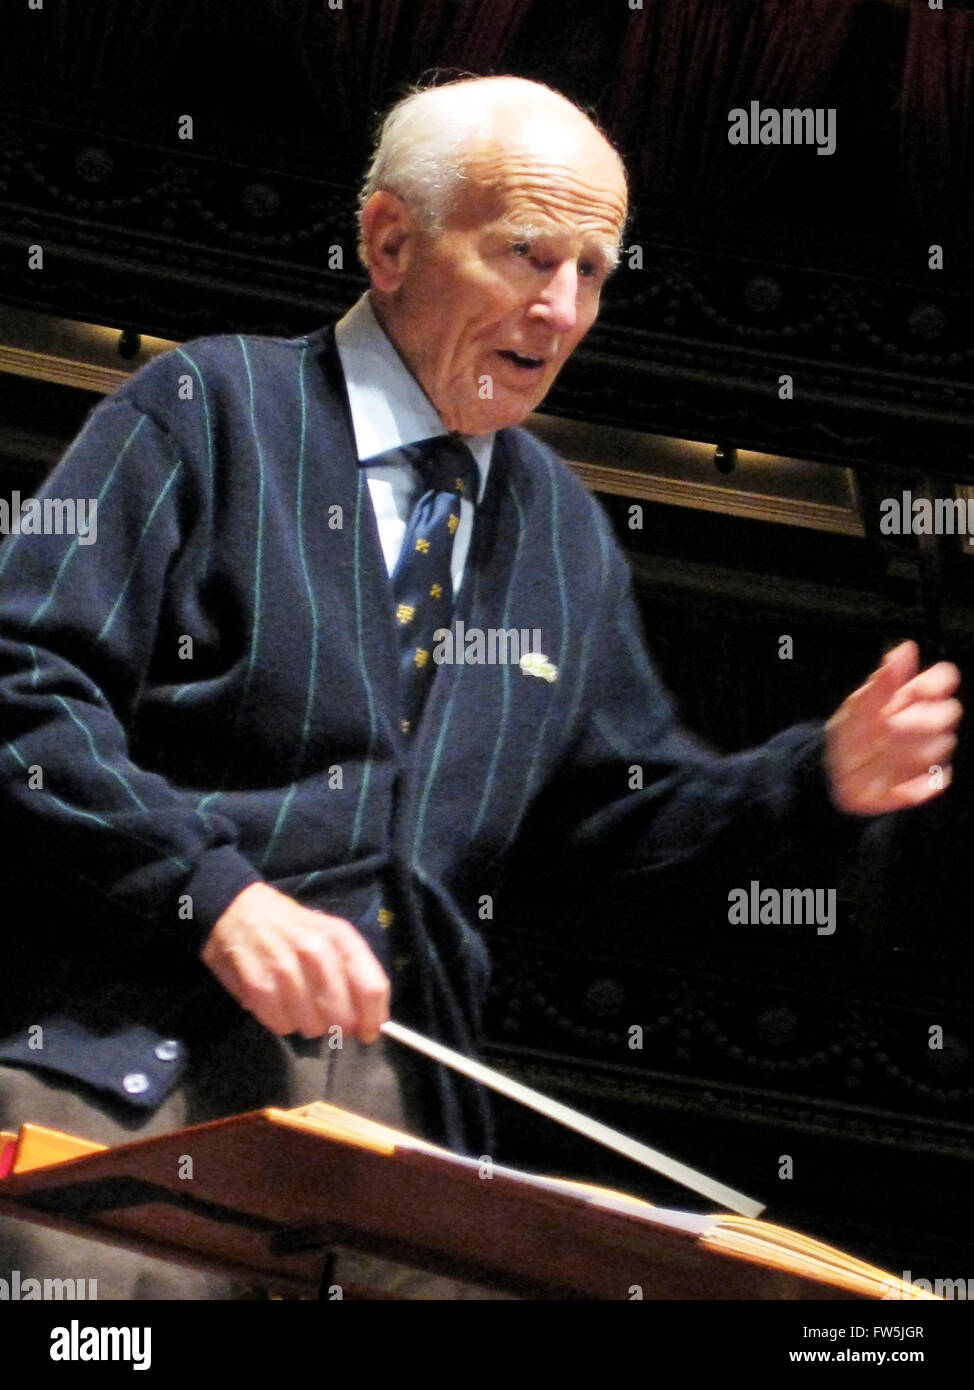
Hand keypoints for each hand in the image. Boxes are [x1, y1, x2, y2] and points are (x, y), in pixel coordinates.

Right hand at [201, 882, 389, 1041]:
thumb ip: (353, 973)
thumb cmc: (292, 928)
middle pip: (342, 1015)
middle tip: (327, 1019)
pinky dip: (281, 1022)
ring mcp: (285, 968)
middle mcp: (316, 951)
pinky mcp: (258, 985)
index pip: (372, 988)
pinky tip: (277, 1005)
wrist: (239, 911)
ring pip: (312, 1025)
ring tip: (298, 1005)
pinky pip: (281, 1025)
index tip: (368, 1033)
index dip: (373, 1019)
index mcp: (340, 937)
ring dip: (307, 1024)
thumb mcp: (330, 935)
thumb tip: (368, 1021)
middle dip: (338, 1026)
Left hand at [824, 640, 961, 814]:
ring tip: (879, 754)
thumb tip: (906, 649)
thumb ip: (883, 680)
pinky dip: (912, 781)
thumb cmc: (849, 732)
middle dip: (919, 720)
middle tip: (890, 728)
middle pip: (950, 713)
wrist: (834, 772)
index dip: (934, 684)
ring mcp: (930, 751)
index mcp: (913, 697)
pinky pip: (935, 780)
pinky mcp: (927, 781)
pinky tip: (891, 778)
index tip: (913, 693)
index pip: (944, 678)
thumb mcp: (858, 705)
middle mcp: (927, 721)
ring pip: (942, 746)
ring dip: (907, 750)